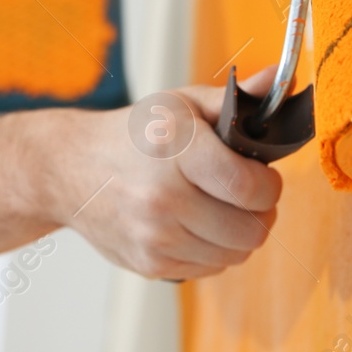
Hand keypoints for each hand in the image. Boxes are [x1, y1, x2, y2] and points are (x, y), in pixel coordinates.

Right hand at [54, 65, 282, 279]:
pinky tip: (195, 224)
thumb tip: (281, 82)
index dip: (269, 186)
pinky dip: (213, 250)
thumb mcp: (179, 103)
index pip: (250, 188)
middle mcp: (163, 198)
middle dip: (260, 212)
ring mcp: (155, 237)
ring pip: (235, 255)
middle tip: (244, 193)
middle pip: (251, 231)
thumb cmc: (132, 133)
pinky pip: (210, 269)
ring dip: (238, 233)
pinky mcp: (150, 264)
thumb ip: (234, 98)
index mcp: (176, 150)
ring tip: (219, 207)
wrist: (69, 170)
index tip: (260, 175)